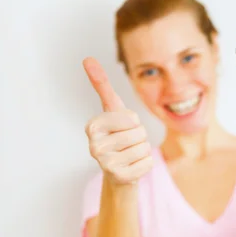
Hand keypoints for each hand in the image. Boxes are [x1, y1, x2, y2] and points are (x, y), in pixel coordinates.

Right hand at [82, 57, 152, 184]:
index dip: (133, 122)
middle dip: (139, 137)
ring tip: (129, 155)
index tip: (122, 129)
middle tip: (127, 144)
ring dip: (142, 151)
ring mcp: (105, 165)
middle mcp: (94, 147)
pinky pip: (148, 163)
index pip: (131, 118)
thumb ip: (101, 85)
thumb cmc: (116, 135)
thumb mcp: (112, 110)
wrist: (118, 171)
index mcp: (92, 127)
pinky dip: (146, 164)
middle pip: (139, 133)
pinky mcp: (119, 178)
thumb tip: (87, 58)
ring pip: (144, 148)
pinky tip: (132, 167)